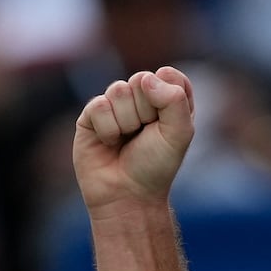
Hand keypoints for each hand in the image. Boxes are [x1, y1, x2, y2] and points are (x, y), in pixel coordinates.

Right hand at [73, 67, 194, 213]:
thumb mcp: (179, 133)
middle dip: (146, 111)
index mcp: (167, 99)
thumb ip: (174, 99)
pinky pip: (99, 105)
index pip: (168, 75)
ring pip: (118, 90)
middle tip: (144, 135)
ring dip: (126, 121)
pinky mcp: (91, 116)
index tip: (167, 123)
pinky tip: (109, 143)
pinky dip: (107, 129)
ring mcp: (115, 105)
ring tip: (126, 140)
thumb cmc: (156, 165)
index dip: (168, 97)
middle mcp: (141, 98)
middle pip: (141, 79)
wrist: (127, 195)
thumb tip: (145, 78)